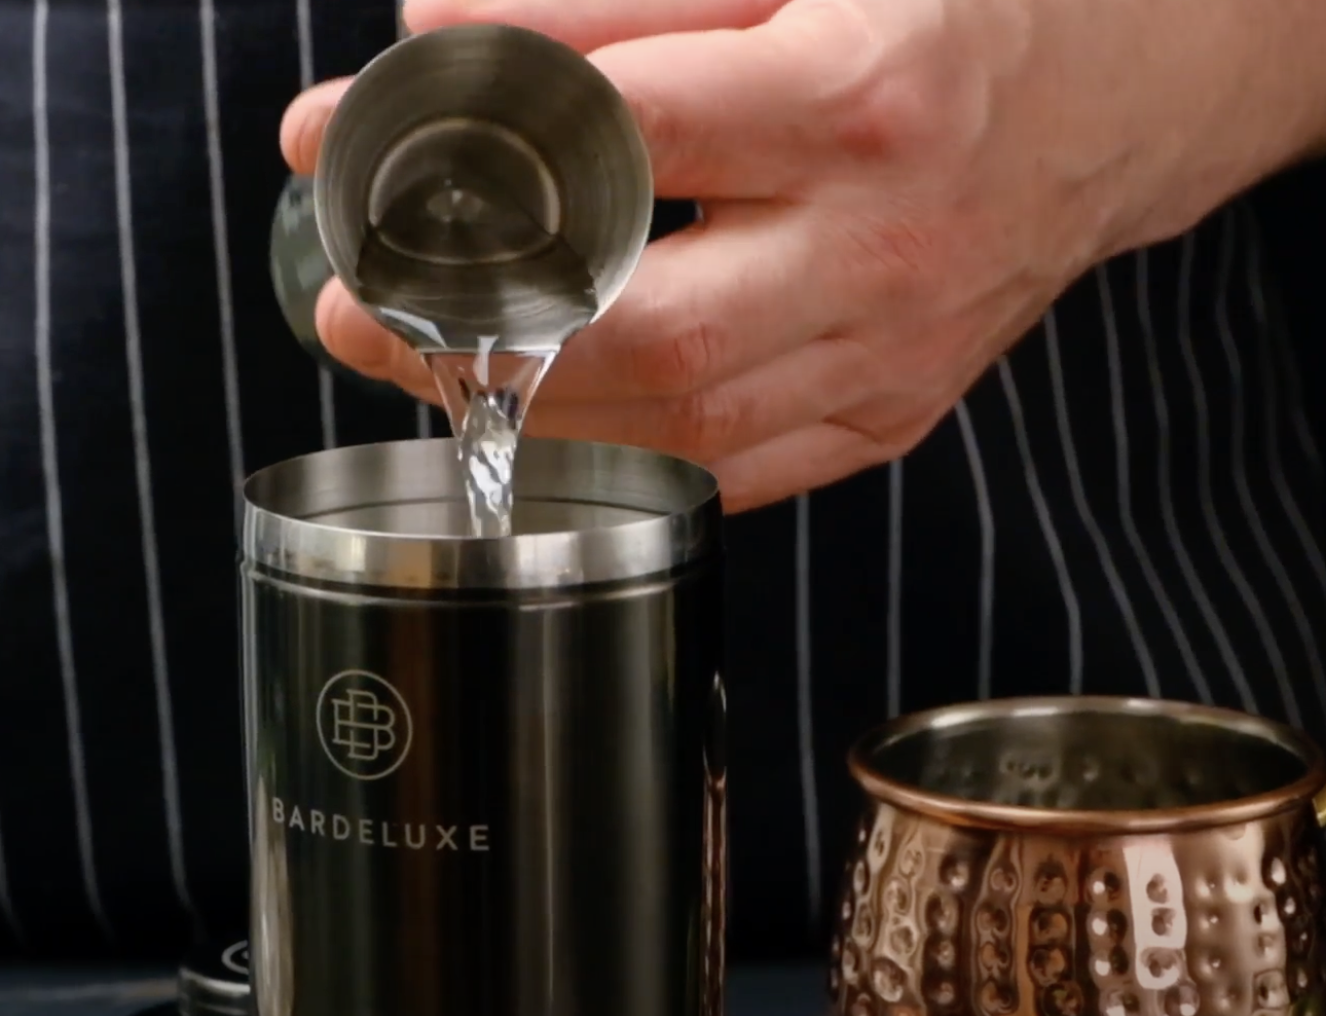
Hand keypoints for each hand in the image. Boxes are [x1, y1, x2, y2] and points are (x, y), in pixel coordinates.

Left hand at [281, 0, 1325, 512]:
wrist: (1108, 96)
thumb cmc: (955, 5)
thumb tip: (442, 36)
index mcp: (862, 95)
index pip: (615, 136)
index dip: (454, 144)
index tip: (336, 148)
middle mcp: (884, 246)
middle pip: (647, 332)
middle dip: (471, 332)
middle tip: (354, 306)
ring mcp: (895, 351)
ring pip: (683, 423)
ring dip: (529, 403)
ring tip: (434, 356)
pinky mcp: (894, 409)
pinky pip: (744, 466)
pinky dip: (629, 449)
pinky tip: (559, 409)